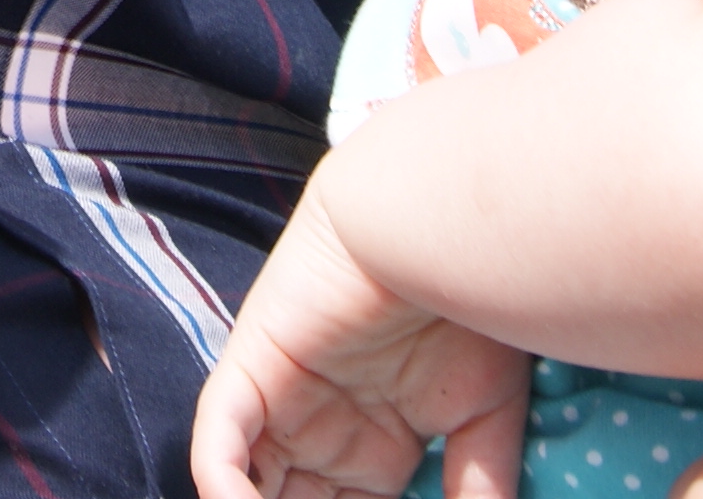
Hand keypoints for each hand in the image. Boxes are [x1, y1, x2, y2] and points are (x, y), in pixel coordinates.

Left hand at [195, 192, 528, 498]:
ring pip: (248, 489)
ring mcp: (280, 405)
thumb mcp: (484, 417)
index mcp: (370, 450)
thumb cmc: (467, 307)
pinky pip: (218, 447)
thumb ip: (477, 485)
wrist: (435, 229)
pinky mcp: (248, 373)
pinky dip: (225, 488)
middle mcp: (319, 434)